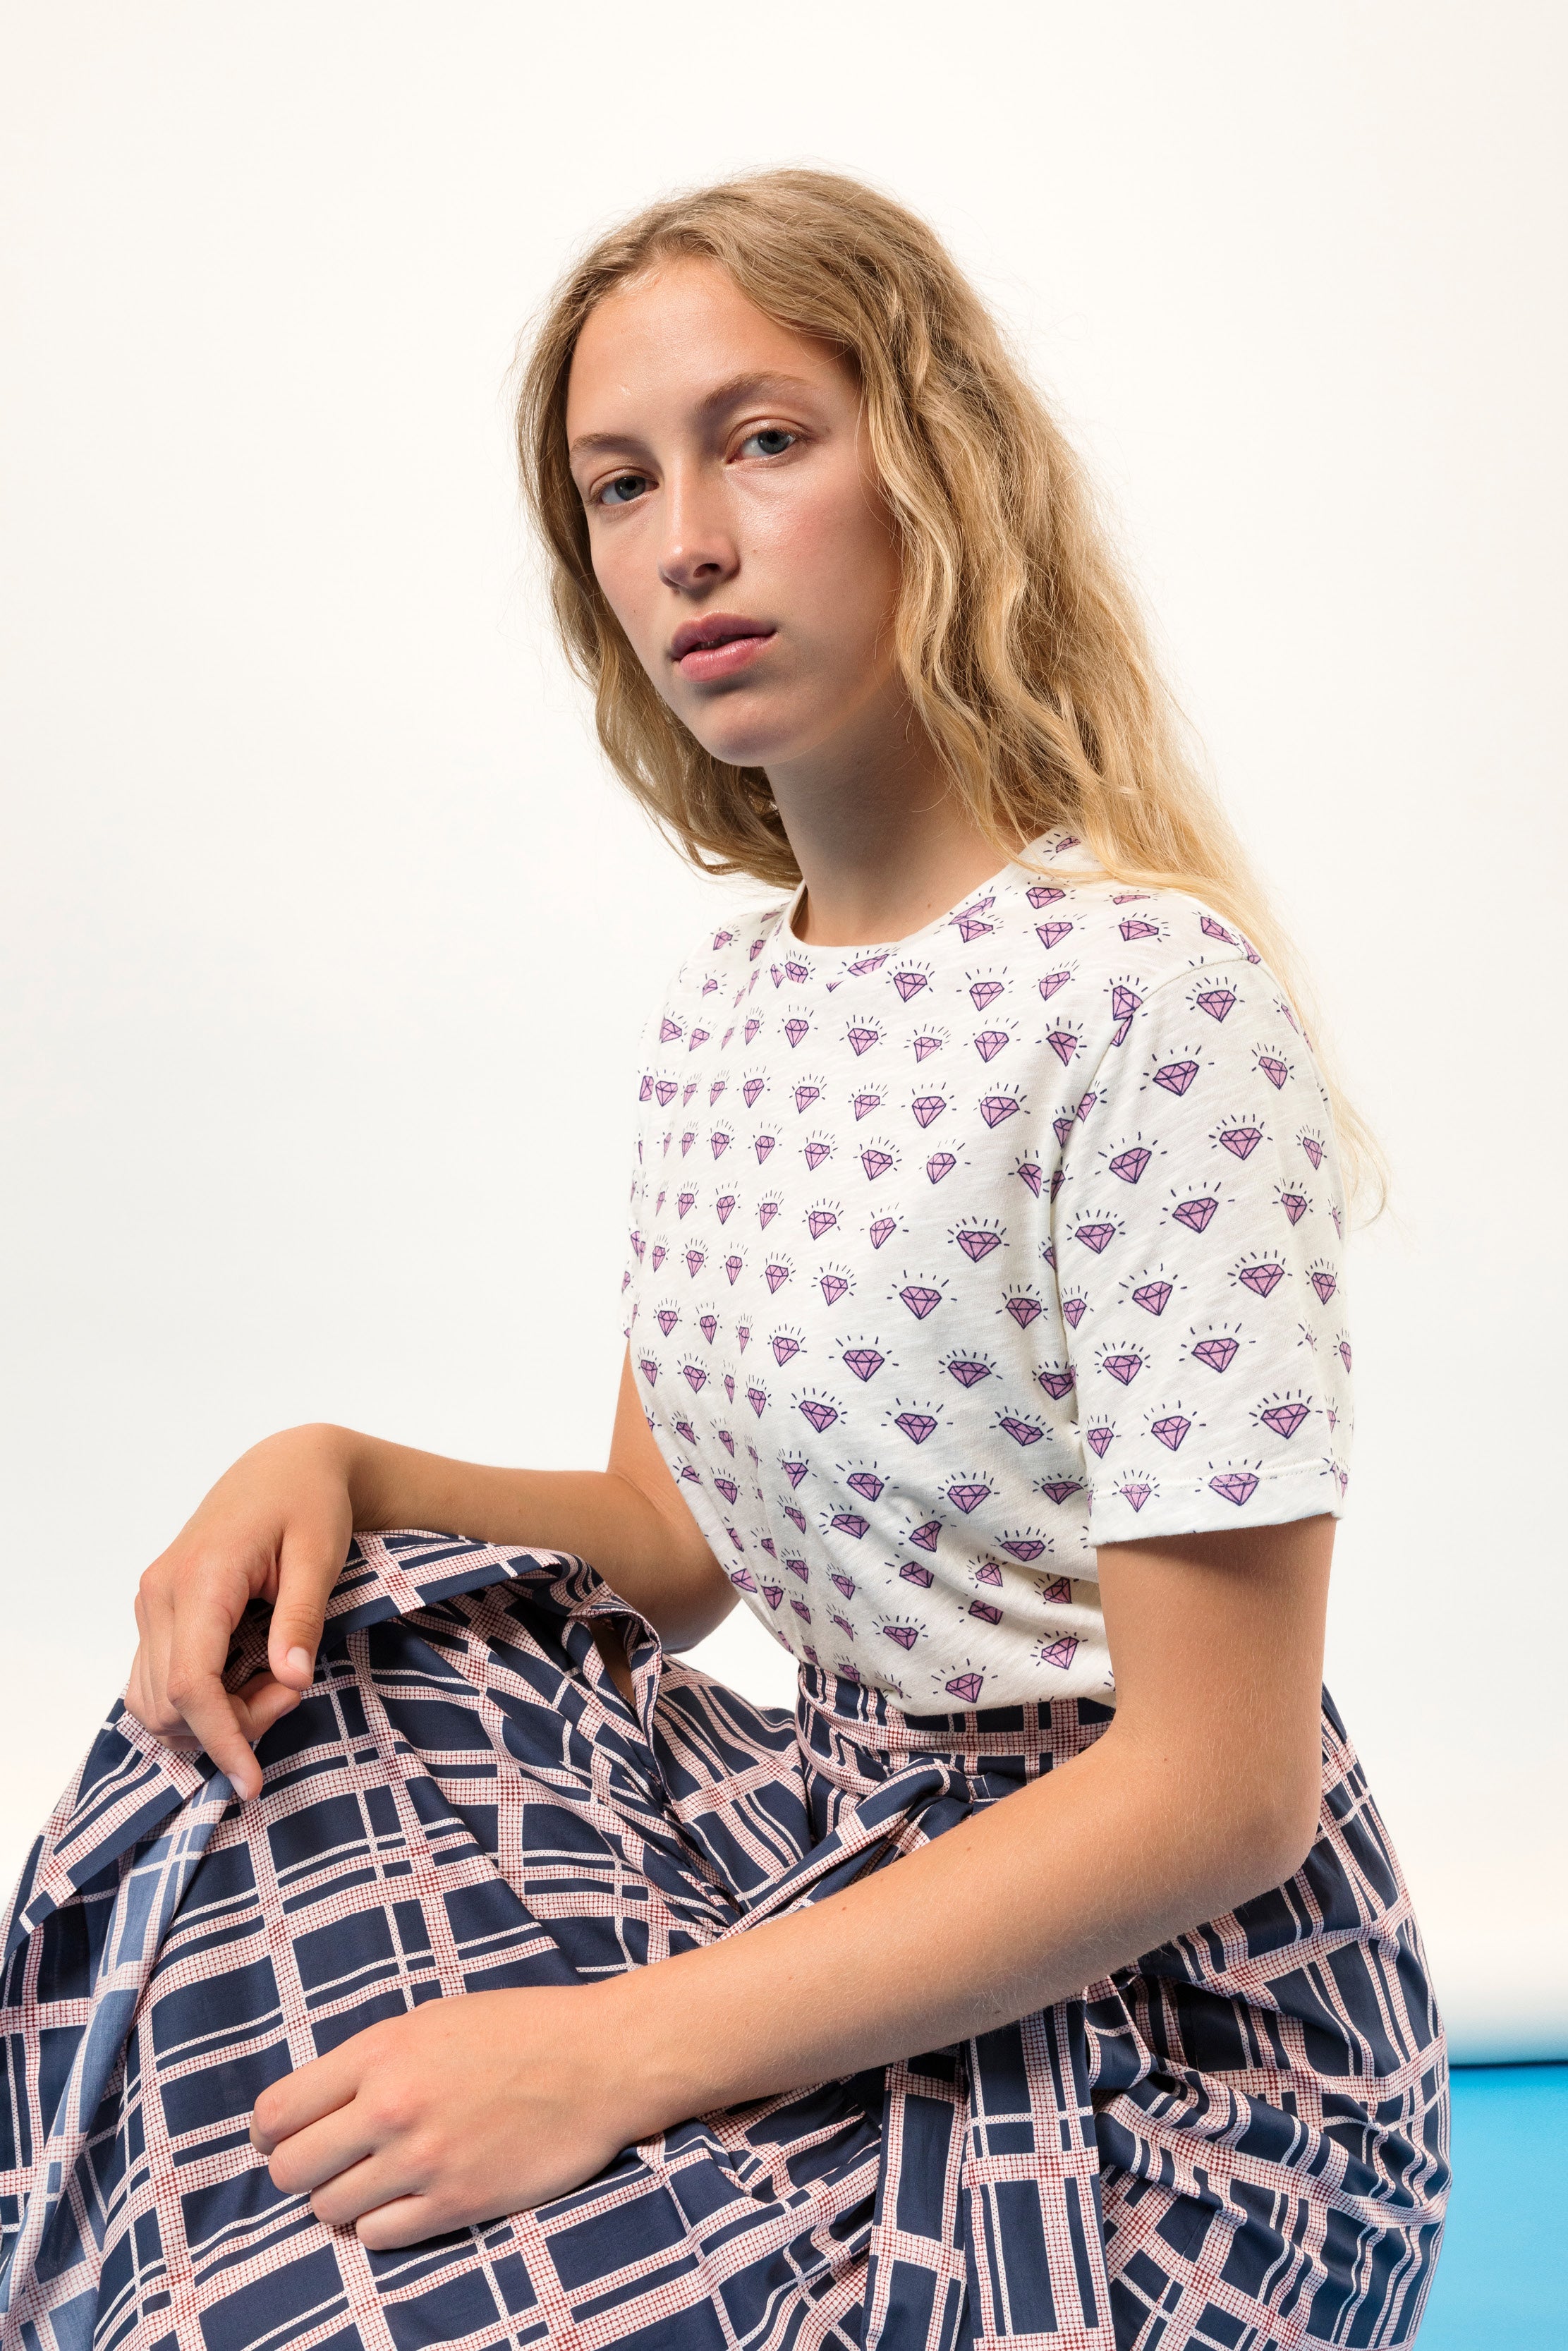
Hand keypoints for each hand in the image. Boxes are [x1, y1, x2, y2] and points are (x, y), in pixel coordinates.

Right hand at [126, 1424, 357, 1798]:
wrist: (287, 1466)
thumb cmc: (310, 1502)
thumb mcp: (320, 1556)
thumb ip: (302, 1619)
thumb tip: (291, 1680)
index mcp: (201, 1578)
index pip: (192, 1686)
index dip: (221, 1740)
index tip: (252, 1780)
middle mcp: (161, 1594)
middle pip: (172, 1704)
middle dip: (232, 1724)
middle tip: (293, 1689)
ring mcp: (153, 1602)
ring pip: (155, 1701)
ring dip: (212, 1715)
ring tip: (275, 1682)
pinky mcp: (157, 1610)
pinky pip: (157, 1679)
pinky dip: (196, 1699)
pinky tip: (245, 1679)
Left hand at [249, 1988, 645, 2245]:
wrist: (601, 2061)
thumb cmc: (521, 2030)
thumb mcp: (434, 2020)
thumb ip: (371, 2060)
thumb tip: (314, 2106)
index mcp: (382, 2050)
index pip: (277, 2112)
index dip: (269, 2131)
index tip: (281, 2136)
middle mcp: (392, 2106)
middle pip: (292, 2168)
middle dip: (301, 2167)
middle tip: (330, 2161)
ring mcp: (423, 2160)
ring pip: (330, 2208)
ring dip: (344, 2197)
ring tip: (378, 2177)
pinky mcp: (456, 2203)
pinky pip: (378, 2236)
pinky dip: (382, 2222)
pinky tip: (410, 2197)